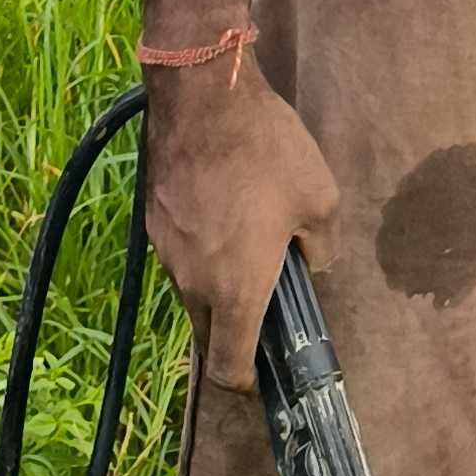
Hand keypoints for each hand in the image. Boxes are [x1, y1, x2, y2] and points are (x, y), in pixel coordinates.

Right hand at [141, 53, 338, 385]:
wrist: (201, 94)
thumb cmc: (267, 151)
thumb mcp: (321, 198)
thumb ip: (322, 247)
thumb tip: (310, 262)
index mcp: (235, 290)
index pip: (228, 368)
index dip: (247, 382)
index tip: (264, 371)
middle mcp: (192, 282)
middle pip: (208, 334)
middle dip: (234, 332)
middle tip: (264, 304)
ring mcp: (166, 251)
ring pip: (192, 292)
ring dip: (216, 286)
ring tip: (246, 243)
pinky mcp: (153, 220)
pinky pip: (180, 255)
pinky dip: (200, 252)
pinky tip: (222, 211)